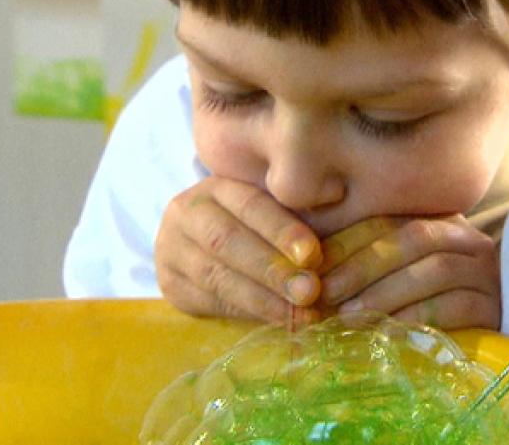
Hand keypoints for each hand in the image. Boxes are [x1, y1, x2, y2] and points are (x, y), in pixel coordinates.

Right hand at [154, 176, 322, 322]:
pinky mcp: (170, 285)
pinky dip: (246, 313)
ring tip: (300, 315)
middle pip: (227, 242)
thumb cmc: (254, 224)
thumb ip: (297, 210)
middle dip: (273, 270)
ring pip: (216, 276)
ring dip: (262, 299)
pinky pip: (207, 302)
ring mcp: (171, 249)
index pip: (250, 205)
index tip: (313, 254)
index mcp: (217, 186)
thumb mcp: (271, 207)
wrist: (199, 244)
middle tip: (310, 292)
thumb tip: (338, 201)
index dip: (281, 230)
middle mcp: (186, 213)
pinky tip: (277, 321)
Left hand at [316, 214, 499, 329]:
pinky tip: (387, 334)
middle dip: (363, 266)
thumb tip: (314, 271)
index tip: (313, 266)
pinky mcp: (496, 305)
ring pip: (434, 269)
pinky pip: (456, 305)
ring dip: (386, 293)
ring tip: (350, 317)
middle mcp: (467, 238)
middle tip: (327, 294)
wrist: (500, 335)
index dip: (350, 240)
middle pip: (413, 238)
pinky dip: (417, 318)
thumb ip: (369, 265)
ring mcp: (486, 271)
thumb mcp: (400, 278)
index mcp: (439, 221)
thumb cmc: (433, 308)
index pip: (391, 219)